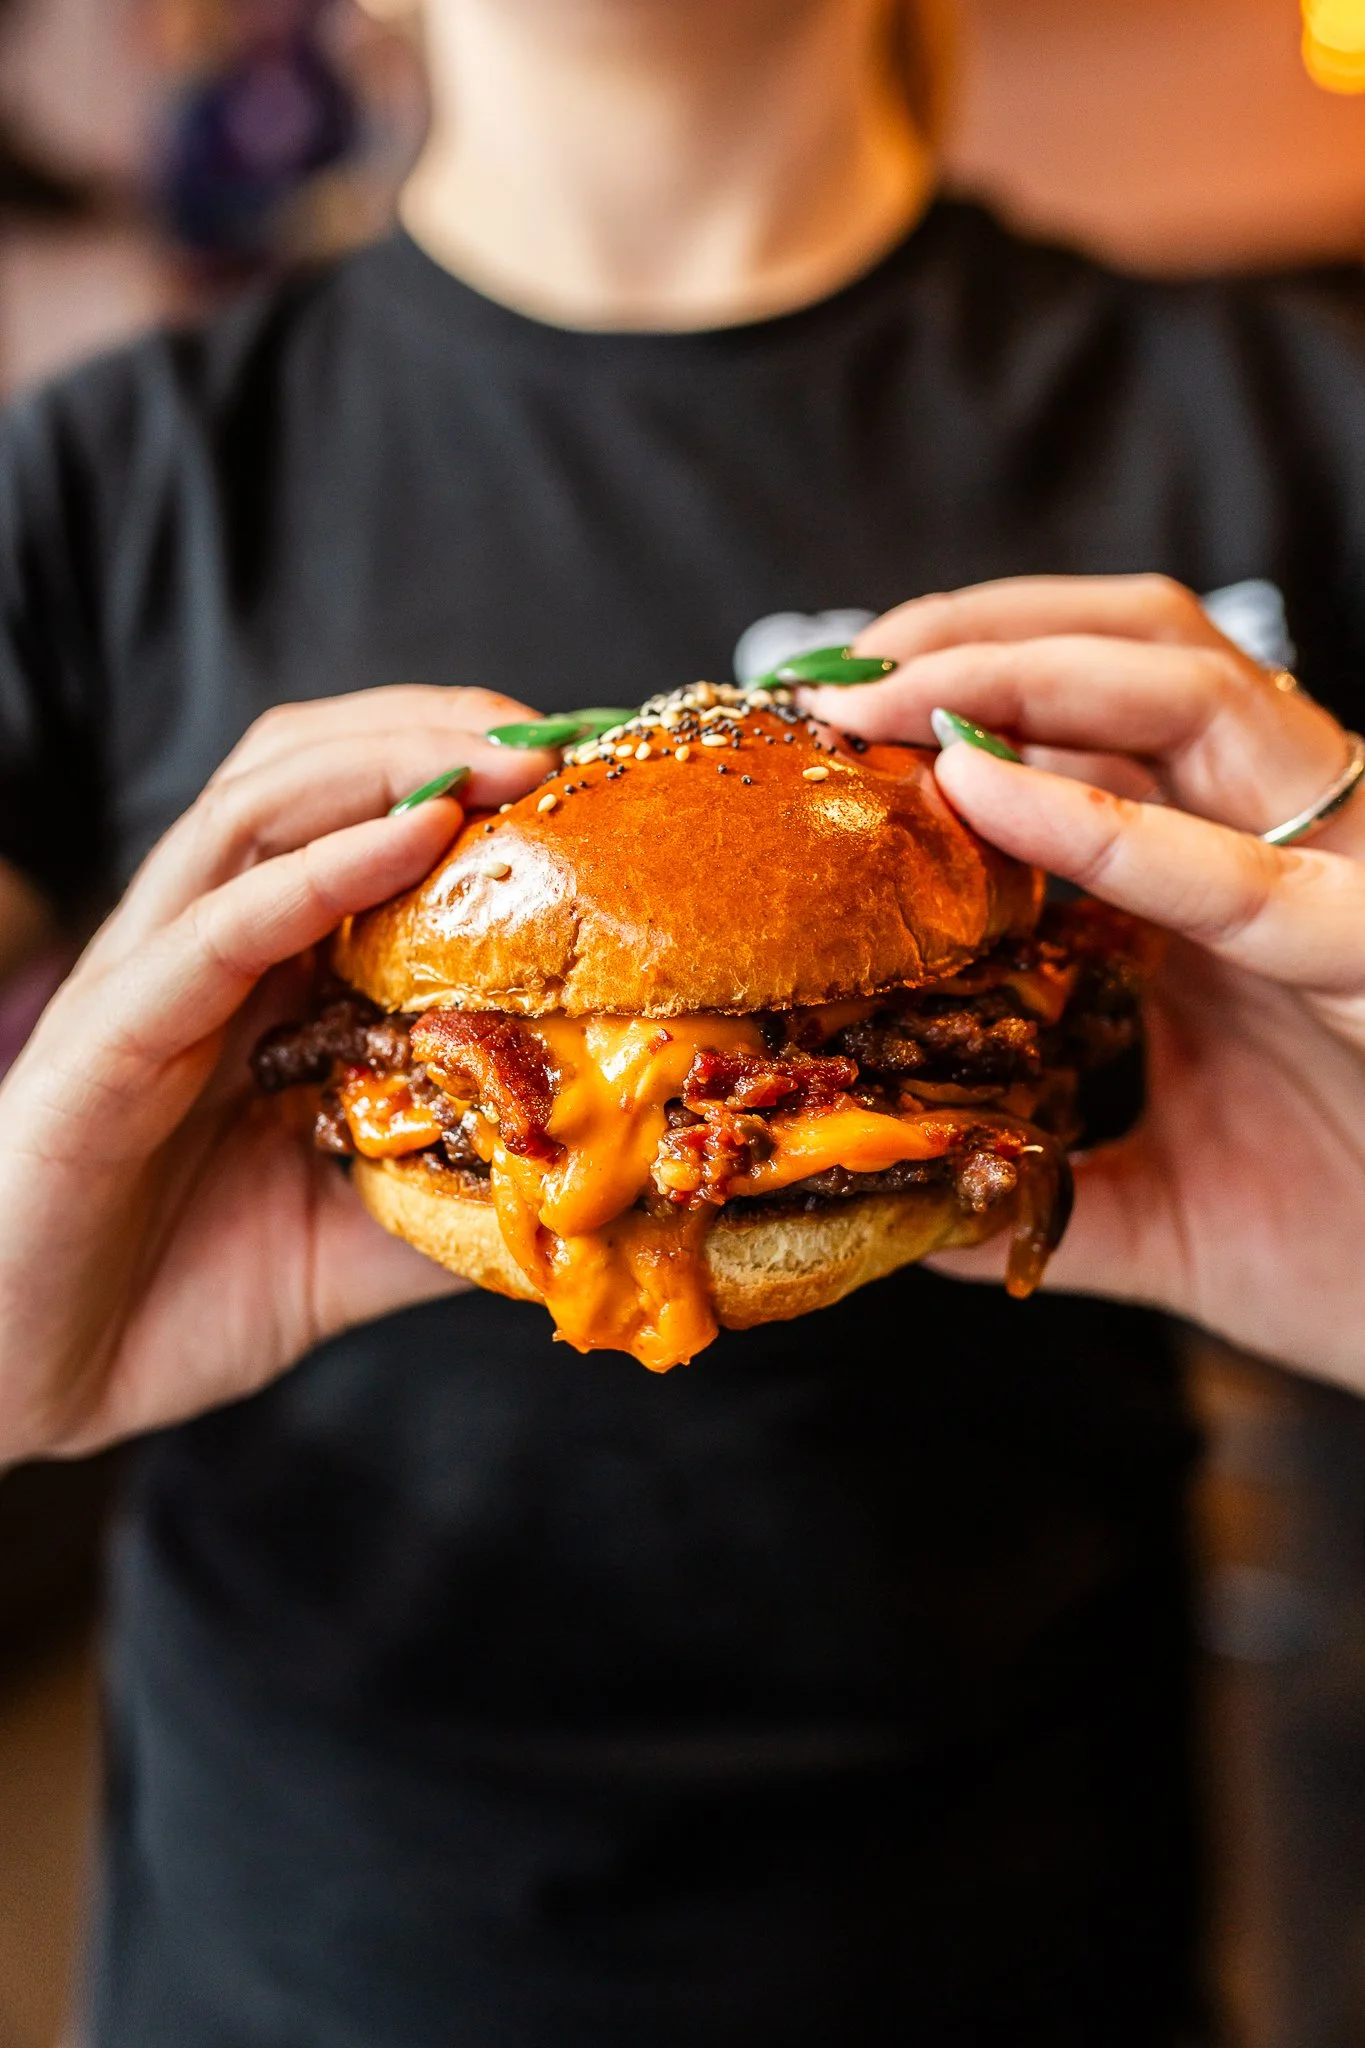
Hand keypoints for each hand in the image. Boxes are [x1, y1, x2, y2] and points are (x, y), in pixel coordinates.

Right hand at [0, 686, 552, 1460]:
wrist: (21, 1379)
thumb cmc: (171, 1297)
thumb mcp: (356, 1245)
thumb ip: (456, 1202)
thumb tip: (594, 1192)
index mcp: (266, 976)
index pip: (362, 818)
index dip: (474, 776)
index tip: (598, 778)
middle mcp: (208, 947)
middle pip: (314, 770)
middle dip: (444, 730)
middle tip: (570, 741)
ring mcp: (154, 977)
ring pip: (261, 807)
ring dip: (394, 759)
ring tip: (511, 755)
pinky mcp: (112, 1034)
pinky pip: (220, 924)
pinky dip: (324, 865)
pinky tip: (417, 830)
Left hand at [802, 575, 1364, 1392]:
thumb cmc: (1358, 1257)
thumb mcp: (1160, 1216)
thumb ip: (1037, 1185)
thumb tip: (901, 1194)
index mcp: (1230, 886)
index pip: (1097, 727)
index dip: (966, 690)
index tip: (827, 719)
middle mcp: (1286, 850)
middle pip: (1138, 655)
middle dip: (976, 636)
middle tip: (833, 681)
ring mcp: (1339, 880)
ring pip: (1193, 692)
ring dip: (1021, 670)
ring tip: (882, 696)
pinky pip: (1239, 873)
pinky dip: (1100, 819)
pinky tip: (977, 788)